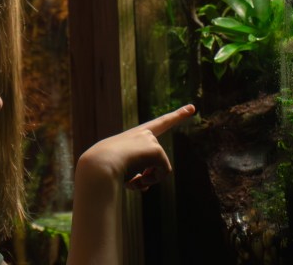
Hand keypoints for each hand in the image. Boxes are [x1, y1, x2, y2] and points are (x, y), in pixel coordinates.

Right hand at [77, 105, 195, 191]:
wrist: (100, 165)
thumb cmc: (104, 168)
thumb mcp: (120, 171)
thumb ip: (135, 176)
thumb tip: (145, 185)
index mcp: (134, 135)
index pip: (160, 123)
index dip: (177, 115)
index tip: (193, 107)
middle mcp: (145, 134)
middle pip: (158, 160)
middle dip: (151, 176)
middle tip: (134, 181)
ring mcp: (151, 140)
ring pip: (159, 168)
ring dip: (148, 178)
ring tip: (130, 177)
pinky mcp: (156, 149)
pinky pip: (163, 173)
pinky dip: (152, 179)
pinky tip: (137, 178)